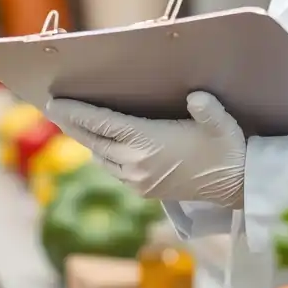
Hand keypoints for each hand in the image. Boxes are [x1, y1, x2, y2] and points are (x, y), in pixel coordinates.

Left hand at [45, 92, 245, 207]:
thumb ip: (208, 109)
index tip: (54, 102)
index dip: (75, 112)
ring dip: (84, 139)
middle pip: (92, 140)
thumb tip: (196, 97)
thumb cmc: (227, 147)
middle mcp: (136, 163)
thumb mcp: (221, 124)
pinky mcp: (143, 190)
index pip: (101, 124)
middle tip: (50, 108)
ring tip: (69, 122)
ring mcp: (137, 180)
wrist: (236, 184)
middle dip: (70, 123)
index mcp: (148, 142)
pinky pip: (112, 169)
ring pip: (100, 156)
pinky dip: (100, 154)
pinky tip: (96, 144)